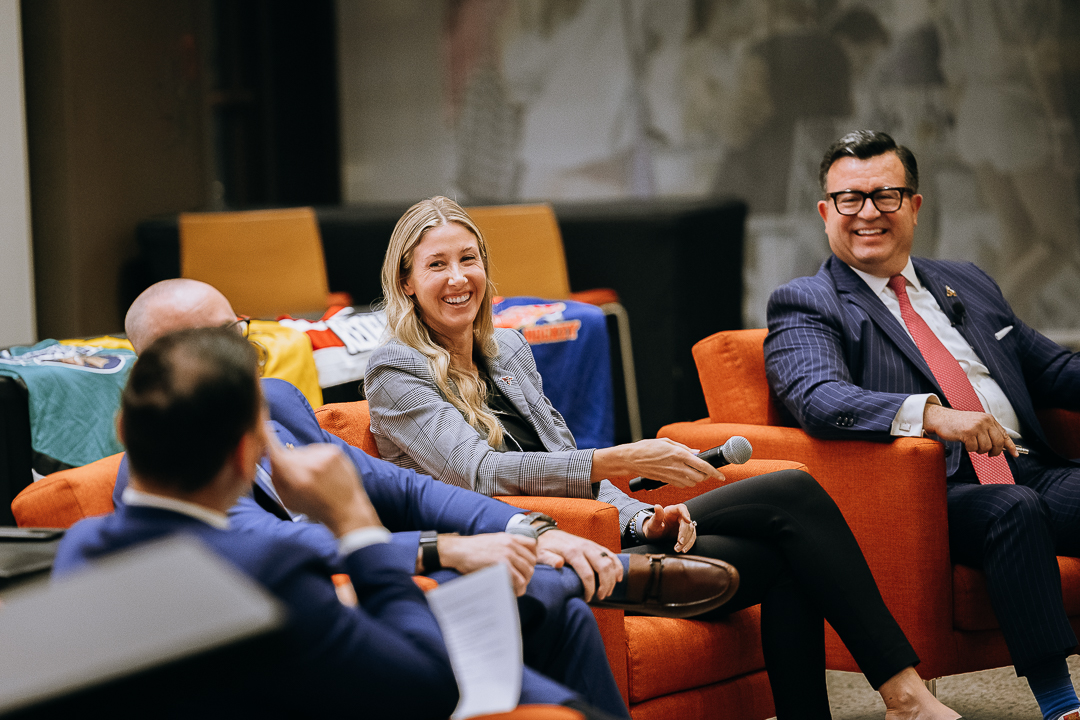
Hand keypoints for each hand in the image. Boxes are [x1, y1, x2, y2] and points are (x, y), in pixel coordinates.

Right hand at [267, 434, 381, 536]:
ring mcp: (323, 454)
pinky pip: (317, 450)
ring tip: (316, 478)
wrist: (345, 508)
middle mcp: (308, 462)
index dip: (263, 433)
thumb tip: (268, 456)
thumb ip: (275, 477)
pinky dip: (318, 459)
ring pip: (303, 451)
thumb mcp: (287, 499)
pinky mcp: (334, 450)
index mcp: (293, 475)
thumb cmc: (315, 506)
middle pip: (289, 453)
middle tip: (301, 479)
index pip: (273, 448)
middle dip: (290, 463)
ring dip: (305, 461)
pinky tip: (325, 473)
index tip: (258, 422)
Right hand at [436, 533, 536, 595]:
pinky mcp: (503, 565)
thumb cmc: (471, 548)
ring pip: (527, 571)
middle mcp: (511, 544)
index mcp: (509, 537)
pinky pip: (518, 579)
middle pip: (531, 561)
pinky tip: (513, 591)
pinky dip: (518, 587)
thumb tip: (513, 559)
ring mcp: (508, 554)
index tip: (527, 565)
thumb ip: (505, 546)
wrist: (458, 550)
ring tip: (518, 588)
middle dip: (528, 573)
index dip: (532, 557)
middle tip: (521, 581)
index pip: (532, 545)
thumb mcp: (492, 540)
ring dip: (524, 582)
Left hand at [535, 529, 621, 601]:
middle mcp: (585, 547)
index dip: (590, 589)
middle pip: (603, 568)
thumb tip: (559, 564)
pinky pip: (611, 555)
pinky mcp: (595, 546)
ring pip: (610, 562)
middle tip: (601, 596)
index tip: (587, 598)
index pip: (587, 574)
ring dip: (612, 578)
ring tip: (607, 591)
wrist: (547, 533)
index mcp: (573, 552)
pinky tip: (618, 578)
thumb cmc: (544, 546)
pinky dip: (618, 566)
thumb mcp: (541, 554)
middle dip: (605, 585)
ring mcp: (592, 545)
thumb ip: (549, 559)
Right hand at [592, 438, 723, 487]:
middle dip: (705, 476)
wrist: (632, 459)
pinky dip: (686, 483)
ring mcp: (672, 476)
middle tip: (705, 470)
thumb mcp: (667, 442)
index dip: (715, 473)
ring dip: (696, 480)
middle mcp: (678, 467)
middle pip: (700, 478)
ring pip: (692, 484)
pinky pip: (682, 486)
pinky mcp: (667, 481)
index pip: (703, 466)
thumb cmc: (647, 448)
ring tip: (694, 472)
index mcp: (680, 455)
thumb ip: (684, 448)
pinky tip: (683, 476)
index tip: (722, 476)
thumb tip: (697, 453)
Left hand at [641, 503, 696, 552]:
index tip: (688, 521)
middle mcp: (680, 516)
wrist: (654, 535)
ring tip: (678, 549)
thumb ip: (656, 516)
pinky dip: (689, 544)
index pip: (682, 508)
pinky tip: (684, 549)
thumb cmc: (653, 527)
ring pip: (691, 531)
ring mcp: (684, 524)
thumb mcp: (653, 523)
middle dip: (684, 534)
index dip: (686, 514)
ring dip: (686, 541)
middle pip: (687, 523)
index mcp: (672, 510)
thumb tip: (657, 506)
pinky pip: (691, 537)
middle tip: (679, 543)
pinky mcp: (686, 532)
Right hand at [923, 404, 1017, 456]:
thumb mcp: (977, 424)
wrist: (941, 418)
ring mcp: (976, 427)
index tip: (1015, 454)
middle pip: (997, 443)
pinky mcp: (968, 433)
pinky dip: (969, 448)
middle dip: (993, 451)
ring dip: (978, 449)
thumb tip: (1000, 446)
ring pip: (986, 447)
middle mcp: (985, 421)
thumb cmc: (958, 423)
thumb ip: (988, 432)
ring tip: (971, 444)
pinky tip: (964, 442)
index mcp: (989, 419)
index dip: (1010, 446)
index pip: (1004, 434)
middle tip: (988, 453)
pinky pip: (973, 448)